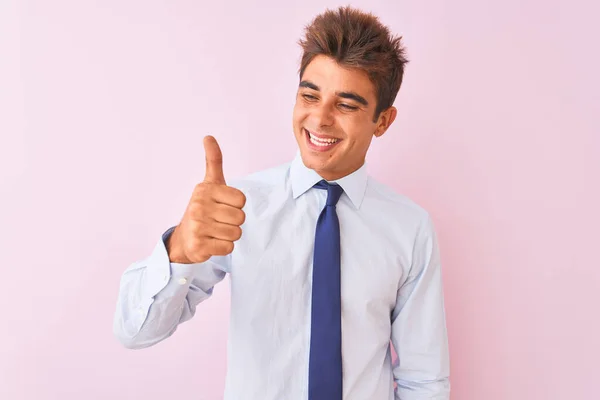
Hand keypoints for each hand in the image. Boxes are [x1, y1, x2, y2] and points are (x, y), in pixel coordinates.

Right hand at [167, 135, 245, 263]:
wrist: (184, 238)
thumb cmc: (203, 209)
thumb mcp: (210, 183)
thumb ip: (213, 160)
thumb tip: (208, 136)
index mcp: (205, 190)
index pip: (241, 200)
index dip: (236, 206)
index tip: (222, 206)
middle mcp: (199, 206)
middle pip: (240, 218)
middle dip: (233, 222)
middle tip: (218, 221)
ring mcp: (197, 226)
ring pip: (236, 234)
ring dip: (229, 235)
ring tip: (214, 231)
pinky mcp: (198, 246)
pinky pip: (228, 247)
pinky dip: (223, 248)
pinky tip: (211, 242)